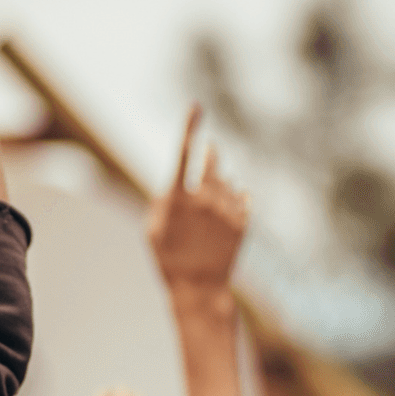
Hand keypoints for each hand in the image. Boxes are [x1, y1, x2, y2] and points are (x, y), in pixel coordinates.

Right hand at [148, 104, 249, 291]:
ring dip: (219, 184)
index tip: (196, 107)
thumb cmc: (169, 259)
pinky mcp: (243, 222)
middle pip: (210, 162)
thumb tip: (175, 184)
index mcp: (178, 198)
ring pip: (226, 181)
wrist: (200, 288)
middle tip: (209, 152)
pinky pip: (242, 198)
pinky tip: (224, 215)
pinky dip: (235, 200)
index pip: (183, 153)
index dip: (189, 127)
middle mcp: (205, 199)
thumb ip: (162, 201)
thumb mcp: (151, 229)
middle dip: (209, 155)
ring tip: (209, 207)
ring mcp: (227, 210)